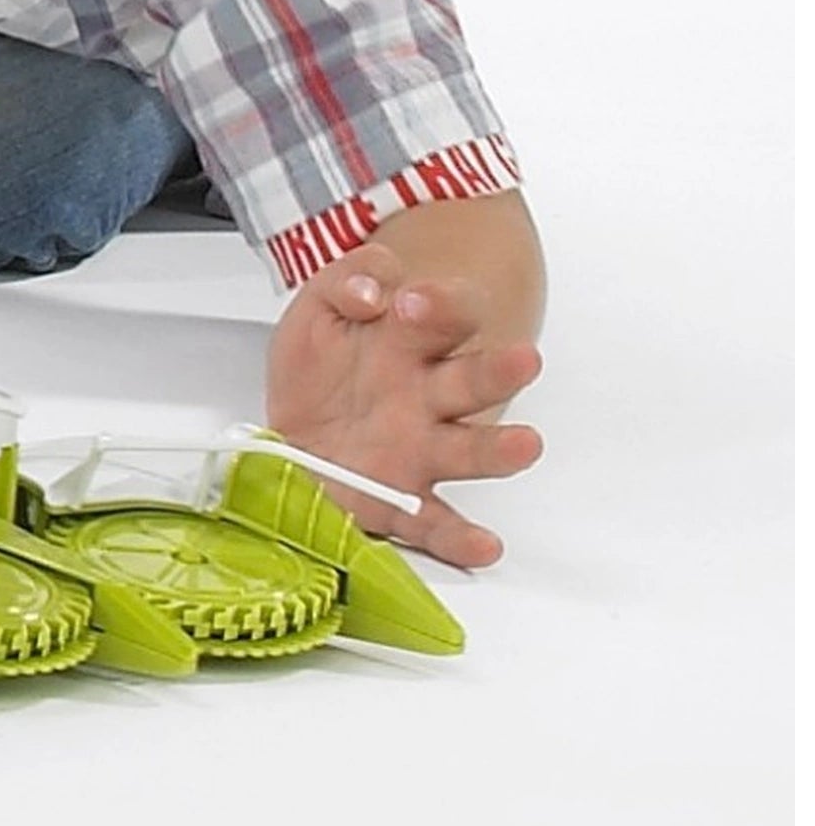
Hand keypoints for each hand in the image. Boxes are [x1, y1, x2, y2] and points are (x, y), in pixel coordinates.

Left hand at [265, 240, 541, 569]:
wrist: (300, 422)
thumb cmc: (324, 361)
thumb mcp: (321, 304)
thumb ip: (348, 281)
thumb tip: (371, 293)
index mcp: (413, 338)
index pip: (449, 311)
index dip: (439, 303)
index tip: (412, 303)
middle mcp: (429, 394)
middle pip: (475, 379)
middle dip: (498, 370)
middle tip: (523, 360)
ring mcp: (422, 448)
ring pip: (470, 448)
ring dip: (499, 448)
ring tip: (525, 445)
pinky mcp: (401, 500)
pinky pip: (436, 523)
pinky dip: (461, 537)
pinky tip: (484, 544)